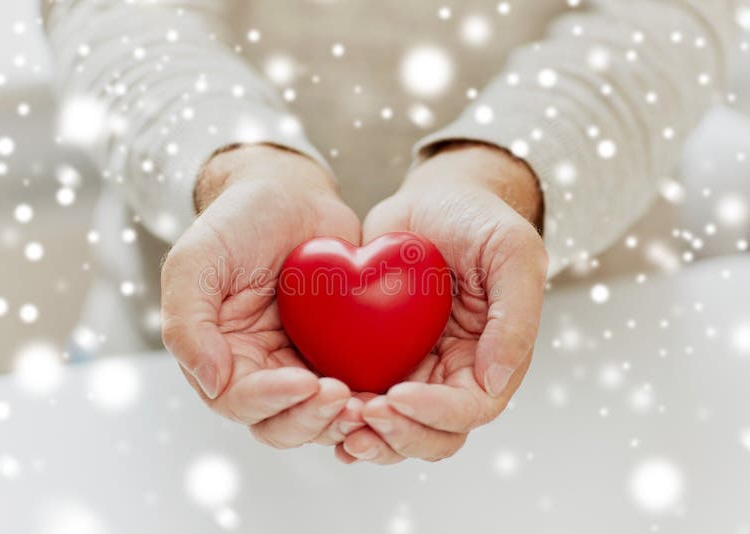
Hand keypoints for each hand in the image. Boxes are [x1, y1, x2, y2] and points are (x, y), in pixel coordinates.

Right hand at [161, 144, 365, 448]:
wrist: (290, 194)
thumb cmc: (238, 221)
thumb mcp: (197, 260)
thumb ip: (186, 321)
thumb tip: (211, 382)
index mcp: (219, 356)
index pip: (238, 399)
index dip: (272, 400)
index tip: (306, 381)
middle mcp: (258, 371)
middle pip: (281, 423)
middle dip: (311, 419)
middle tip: (343, 398)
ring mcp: (299, 365)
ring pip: (318, 416)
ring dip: (340, 419)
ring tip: (368, 404)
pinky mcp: (337, 354)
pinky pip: (352, 388)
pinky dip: (367, 397)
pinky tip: (389, 390)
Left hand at [337, 142, 548, 463]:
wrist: (433, 199)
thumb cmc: (477, 220)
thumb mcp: (510, 252)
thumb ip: (515, 315)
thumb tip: (495, 381)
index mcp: (490, 359)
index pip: (470, 409)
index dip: (435, 413)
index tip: (398, 395)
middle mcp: (453, 375)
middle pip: (432, 434)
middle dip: (398, 434)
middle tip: (363, 412)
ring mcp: (415, 370)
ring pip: (395, 428)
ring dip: (370, 435)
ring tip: (339, 419)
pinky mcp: (378, 357)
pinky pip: (362, 398)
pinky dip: (344, 414)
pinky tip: (322, 410)